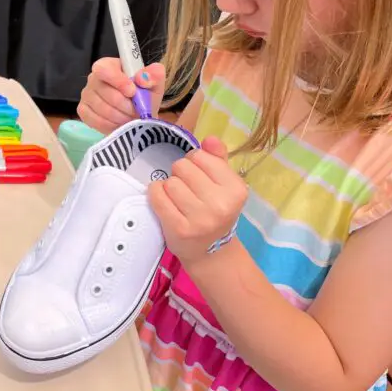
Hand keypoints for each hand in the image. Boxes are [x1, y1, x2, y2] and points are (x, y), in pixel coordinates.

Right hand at [78, 58, 165, 133]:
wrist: (138, 115)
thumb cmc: (144, 95)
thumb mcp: (155, 84)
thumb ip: (154, 75)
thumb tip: (143, 78)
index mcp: (109, 65)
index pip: (104, 69)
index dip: (118, 81)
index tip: (133, 92)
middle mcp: (93, 78)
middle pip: (105, 92)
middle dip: (125, 105)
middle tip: (138, 111)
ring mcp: (86, 95)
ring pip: (102, 108)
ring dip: (121, 116)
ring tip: (131, 118)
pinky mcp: (83, 111)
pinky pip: (95, 120)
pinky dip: (111, 125)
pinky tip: (120, 123)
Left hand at [147, 137, 247, 267]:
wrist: (211, 252)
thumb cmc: (215, 212)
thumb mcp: (224, 185)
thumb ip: (217, 158)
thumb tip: (209, 139)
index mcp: (235, 189)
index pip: (201, 156)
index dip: (194, 162)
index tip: (199, 176)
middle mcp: (220, 204)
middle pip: (182, 166)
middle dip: (180, 174)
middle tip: (187, 190)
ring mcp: (199, 218)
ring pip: (169, 182)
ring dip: (169, 187)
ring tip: (178, 199)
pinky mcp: (179, 228)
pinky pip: (156, 196)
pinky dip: (156, 194)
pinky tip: (165, 202)